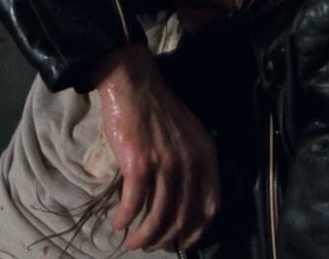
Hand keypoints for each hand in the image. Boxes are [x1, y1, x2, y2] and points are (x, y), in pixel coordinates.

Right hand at [94, 44, 219, 251]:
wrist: (133, 85)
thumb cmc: (158, 109)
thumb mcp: (189, 135)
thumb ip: (193, 163)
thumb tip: (184, 198)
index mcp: (206, 157)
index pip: (210, 206)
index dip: (196, 230)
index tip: (183, 242)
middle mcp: (190, 164)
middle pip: (182, 217)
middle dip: (166, 239)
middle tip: (151, 246)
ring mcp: (165, 165)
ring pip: (158, 216)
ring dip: (144, 236)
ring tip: (132, 243)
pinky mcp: (139, 165)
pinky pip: (133, 203)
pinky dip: (125, 219)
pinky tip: (117, 225)